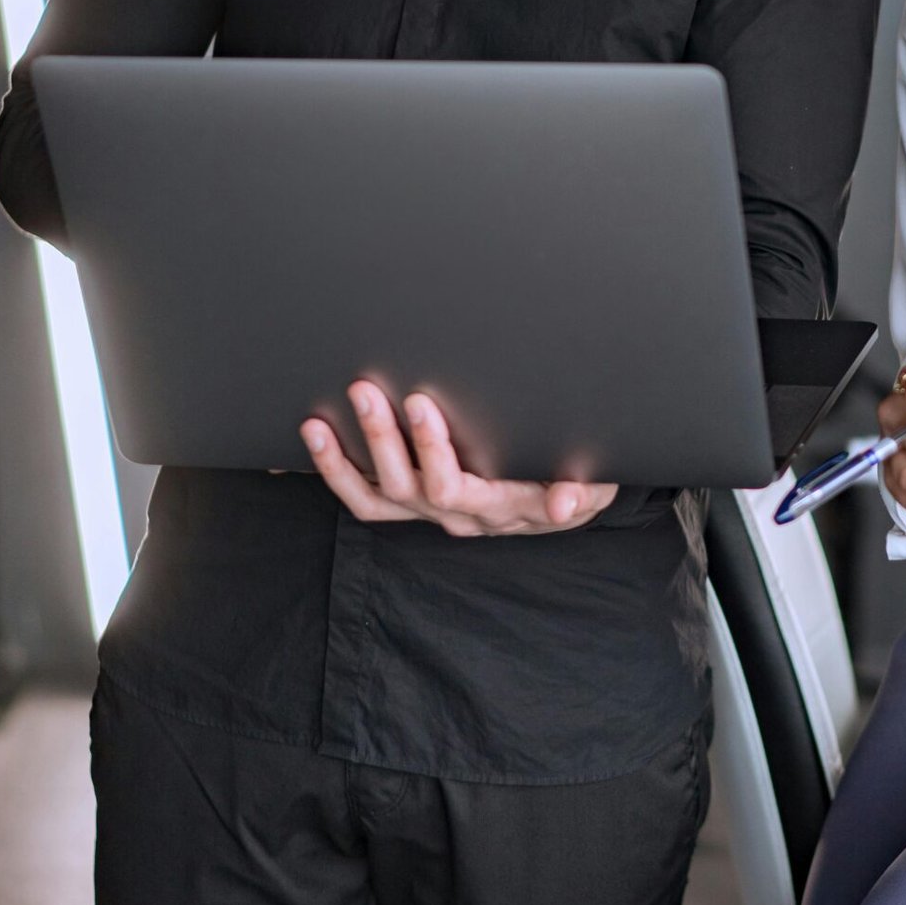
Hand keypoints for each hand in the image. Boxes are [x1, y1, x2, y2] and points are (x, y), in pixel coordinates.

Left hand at [301, 382, 617, 537]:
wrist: (564, 502)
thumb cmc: (577, 481)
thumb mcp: (593, 485)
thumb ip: (581, 492)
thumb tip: (566, 505)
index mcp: (498, 507)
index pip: (454, 486)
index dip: (431, 449)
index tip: (419, 402)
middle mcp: (457, 515)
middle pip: (406, 488)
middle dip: (381, 438)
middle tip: (364, 389)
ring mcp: (428, 512)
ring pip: (374, 500)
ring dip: (342, 462)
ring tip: (317, 422)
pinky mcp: (410, 505)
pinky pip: (362, 498)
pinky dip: (334, 473)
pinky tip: (312, 440)